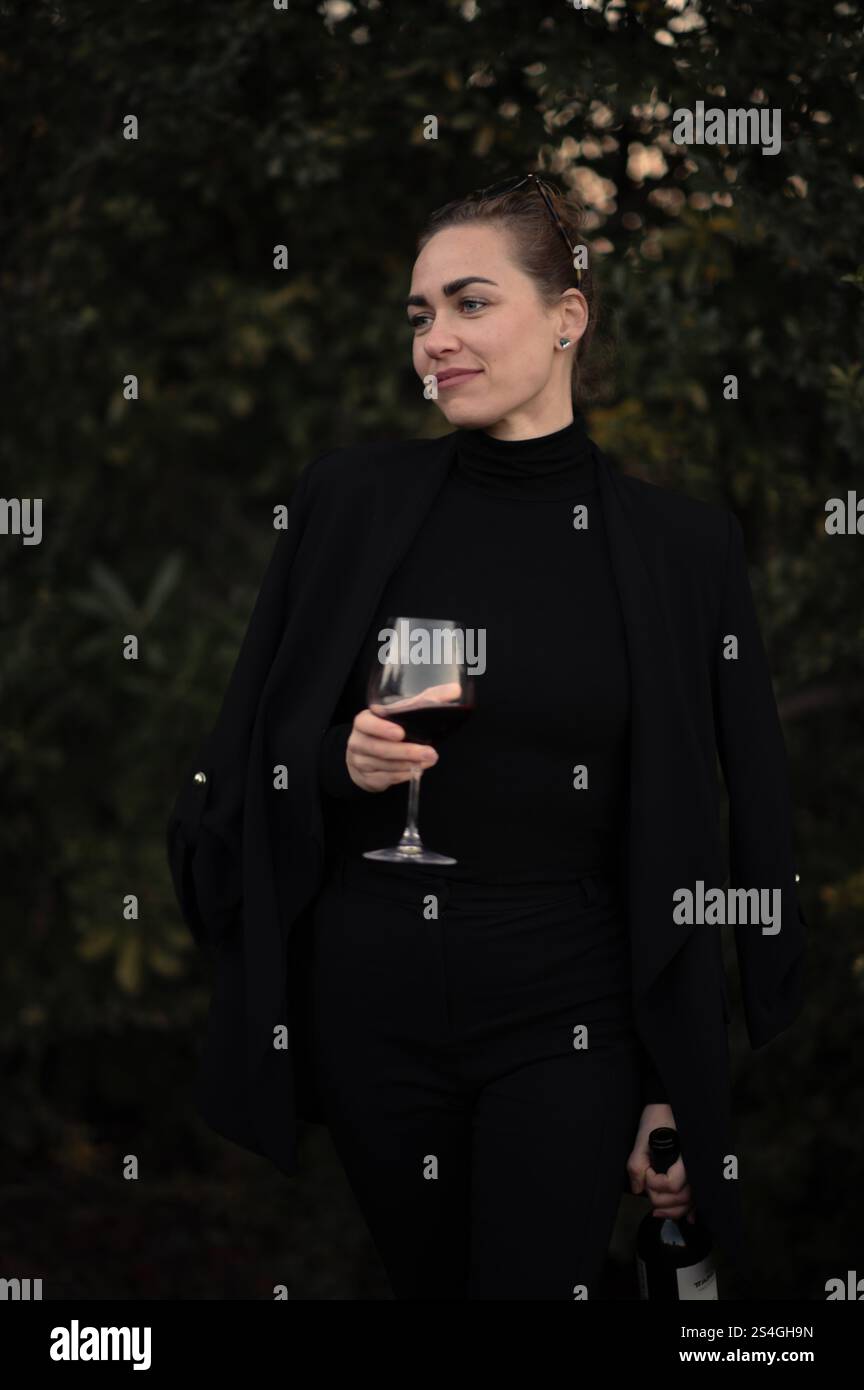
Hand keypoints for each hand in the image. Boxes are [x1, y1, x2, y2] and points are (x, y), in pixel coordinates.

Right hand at [345, 707, 438, 793]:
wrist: (366, 756)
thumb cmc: (388, 730)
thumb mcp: (403, 713)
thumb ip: (428, 700)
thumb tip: (455, 689)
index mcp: (364, 721)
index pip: (365, 723)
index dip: (381, 728)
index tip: (400, 733)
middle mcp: (358, 741)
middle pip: (379, 748)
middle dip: (406, 752)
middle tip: (430, 753)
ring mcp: (361, 761)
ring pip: (385, 765)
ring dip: (408, 765)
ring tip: (428, 761)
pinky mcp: (367, 778)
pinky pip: (386, 778)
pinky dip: (403, 775)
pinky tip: (415, 771)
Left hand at [626, 1103, 695, 1223]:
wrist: (669, 1102)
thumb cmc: (658, 1115)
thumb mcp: (642, 1136)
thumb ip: (637, 1163)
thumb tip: (638, 1189)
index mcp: (684, 1156)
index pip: (673, 1184)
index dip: (655, 1183)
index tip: (647, 1170)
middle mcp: (695, 1166)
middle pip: (682, 1198)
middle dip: (661, 1200)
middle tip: (647, 1188)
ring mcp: (698, 1169)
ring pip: (691, 1202)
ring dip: (673, 1210)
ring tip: (657, 1210)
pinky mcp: (697, 1170)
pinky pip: (699, 1197)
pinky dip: (692, 1209)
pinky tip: (688, 1218)